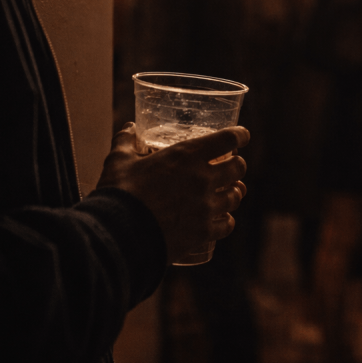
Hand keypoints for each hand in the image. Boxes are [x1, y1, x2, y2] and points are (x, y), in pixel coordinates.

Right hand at [97, 122, 248, 263]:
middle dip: (237, 165)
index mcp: (187, 156)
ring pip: (236, 196)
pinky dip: (226, 220)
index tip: (242, 136)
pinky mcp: (204, 232)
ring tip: (227, 193)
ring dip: (233, 192)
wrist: (120, 234)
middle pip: (238, 167)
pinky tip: (220, 220)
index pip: (228, 138)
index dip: (240, 135)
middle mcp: (203, 179)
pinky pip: (228, 224)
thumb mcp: (118, 160)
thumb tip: (129, 128)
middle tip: (230, 167)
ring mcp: (206, 207)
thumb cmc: (119, 192)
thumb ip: (126, 141)